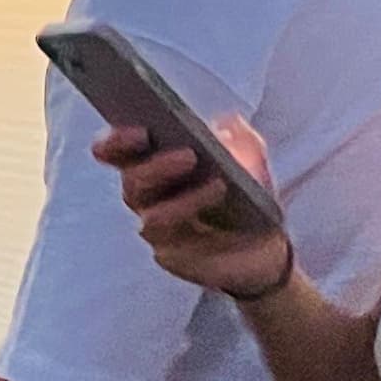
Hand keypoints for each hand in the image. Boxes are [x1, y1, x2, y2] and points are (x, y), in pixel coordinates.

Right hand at [95, 113, 294, 301]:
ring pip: (152, 216)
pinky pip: (173, 244)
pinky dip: (199, 224)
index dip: (116, 142)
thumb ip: (240, 139)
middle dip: (157, 167)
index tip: (138, 131)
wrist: (264, 245)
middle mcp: (146, 198)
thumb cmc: (244, 196)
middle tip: (189, 154)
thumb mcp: (249, 160)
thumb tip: (228, 123)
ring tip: (218, 183)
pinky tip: (221, 208)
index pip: (116, 152)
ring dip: (184, 200)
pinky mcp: (172, 256)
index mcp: (150, 165)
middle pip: (133, 182)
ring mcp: (157, 229)